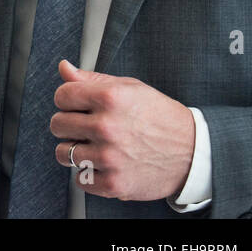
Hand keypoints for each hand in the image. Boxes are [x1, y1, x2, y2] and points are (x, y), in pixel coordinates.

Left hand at [50, 60, 195, 200]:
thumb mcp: (129, 88)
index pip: (62, 96)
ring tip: (93, 147)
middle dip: (68, 125)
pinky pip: (80, 180)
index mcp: (110, 99)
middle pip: (57, 124)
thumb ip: (91, 79)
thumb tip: (63, 67)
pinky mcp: (114, 183)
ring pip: (63, 153)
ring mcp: (110, 157)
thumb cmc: (160, 117)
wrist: (194, 153)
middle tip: (85, 128)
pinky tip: (103, 165)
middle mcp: (107, 127)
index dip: (67, 100)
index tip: (76, 106)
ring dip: (74, 151)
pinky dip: (88, 174)